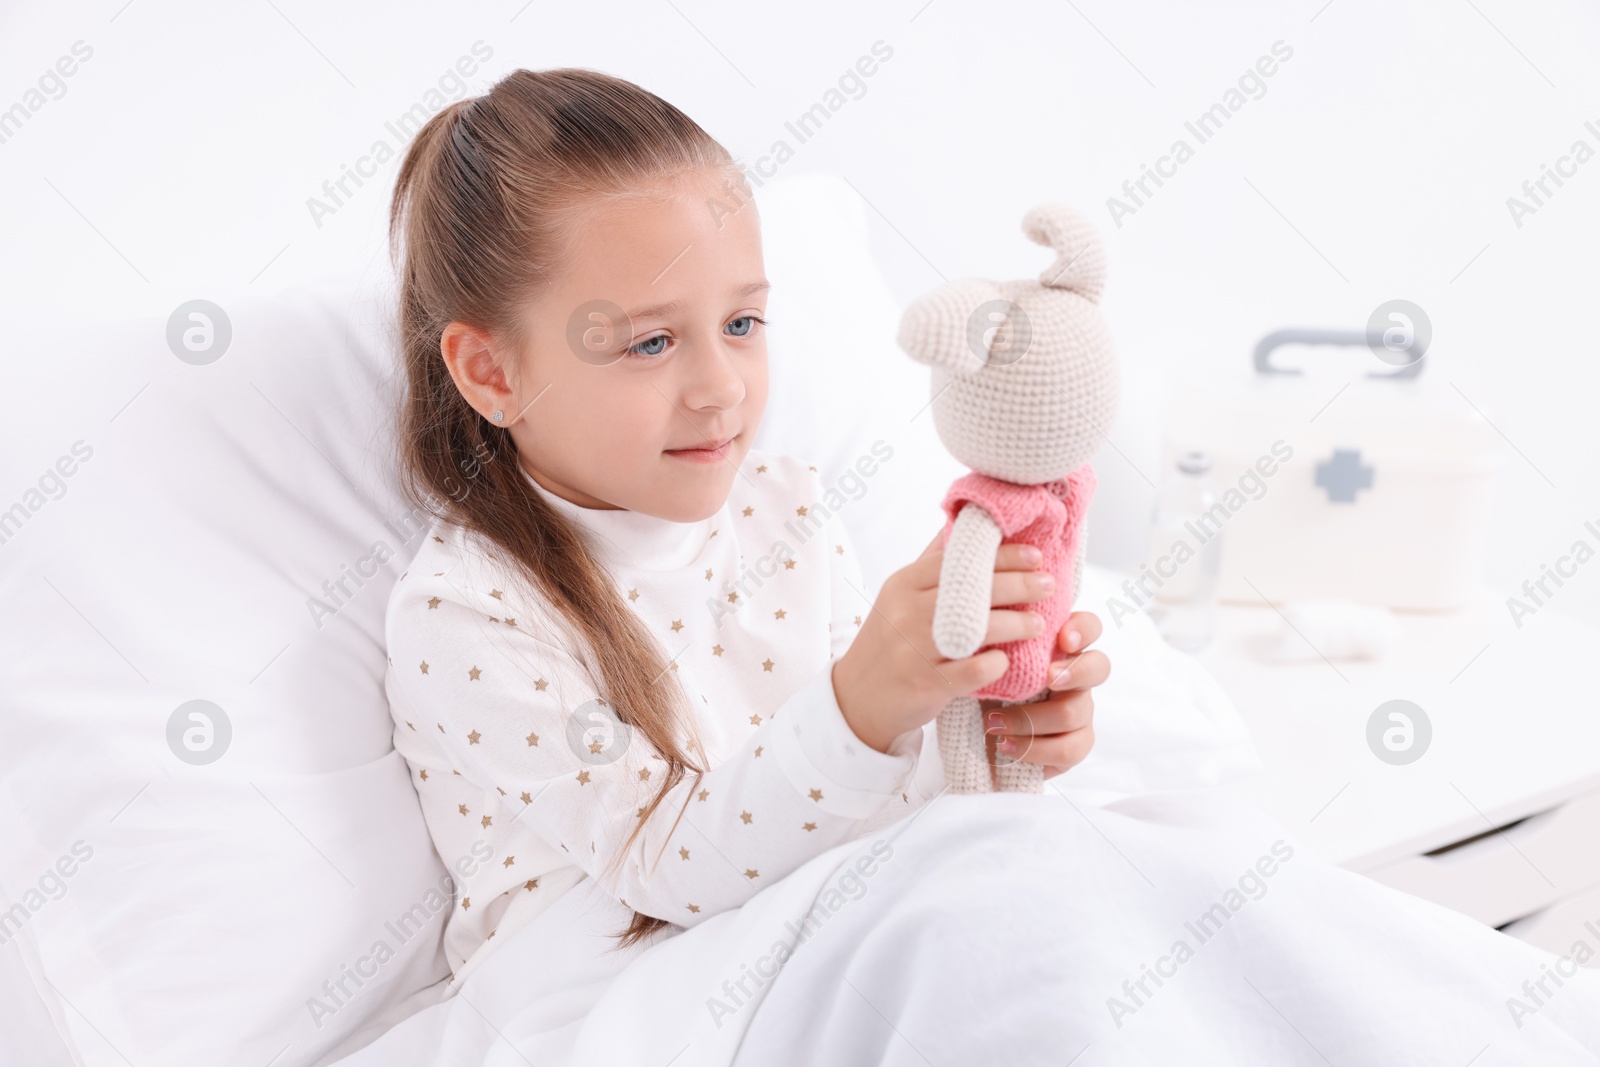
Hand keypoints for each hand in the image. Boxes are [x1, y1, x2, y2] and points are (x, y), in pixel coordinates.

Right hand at [832, 530, 1053, 753]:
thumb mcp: (899, 596)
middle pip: (972, 589)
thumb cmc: (890, 640)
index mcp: (904, 584)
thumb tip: (964, 521)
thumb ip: (933, 564)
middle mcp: (907, 612)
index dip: (1001, 555)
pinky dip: (994, 664)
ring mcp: (916, 649)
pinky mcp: (926, 684)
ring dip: (1015, 624)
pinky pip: (971, 671)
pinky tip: (1008, 661)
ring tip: (1038, 623)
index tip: (1035, 555)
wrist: (858, 697)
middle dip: (1018, 584)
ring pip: (977, 628)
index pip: (958, 560)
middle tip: (1048, 584)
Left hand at [979, 611, 1106, 778]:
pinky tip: (1005, 745)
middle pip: (1100, 667)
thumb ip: (1002, 642)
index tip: (1063, 638)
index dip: (1083, 629)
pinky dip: (1032, 749)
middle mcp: (1077, 677)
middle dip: (1075, 672)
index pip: (1089, 627)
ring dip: (1029, 719)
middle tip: (1047, 679)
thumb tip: (995, 623)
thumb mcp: (989, 660)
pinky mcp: (1077, 744)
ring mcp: (1081, 711)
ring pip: (1073, 713)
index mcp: (1061, 648)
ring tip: (993, 723)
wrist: (978, 732)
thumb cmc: (986, 685)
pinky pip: (1068, 749)